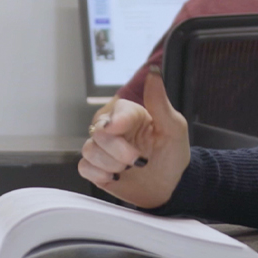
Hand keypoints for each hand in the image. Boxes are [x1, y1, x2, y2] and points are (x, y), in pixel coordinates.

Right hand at [79, 69, 189, 208]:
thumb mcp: (174, 128)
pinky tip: (114, 177)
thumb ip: (160, 102)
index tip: (118, 129)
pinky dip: (98, 174)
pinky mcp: (96, 167)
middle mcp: (113, 128)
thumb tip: (154, 72)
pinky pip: (84, 167)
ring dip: (110, 164)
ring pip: (89, 150)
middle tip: (138, 161)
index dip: (116, 121)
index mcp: (130, 115)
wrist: (170, 185)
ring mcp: (103, 148)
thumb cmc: (172, 153)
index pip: (116, 112)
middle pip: (98, 132)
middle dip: (118, 150)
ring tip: (127, 169)